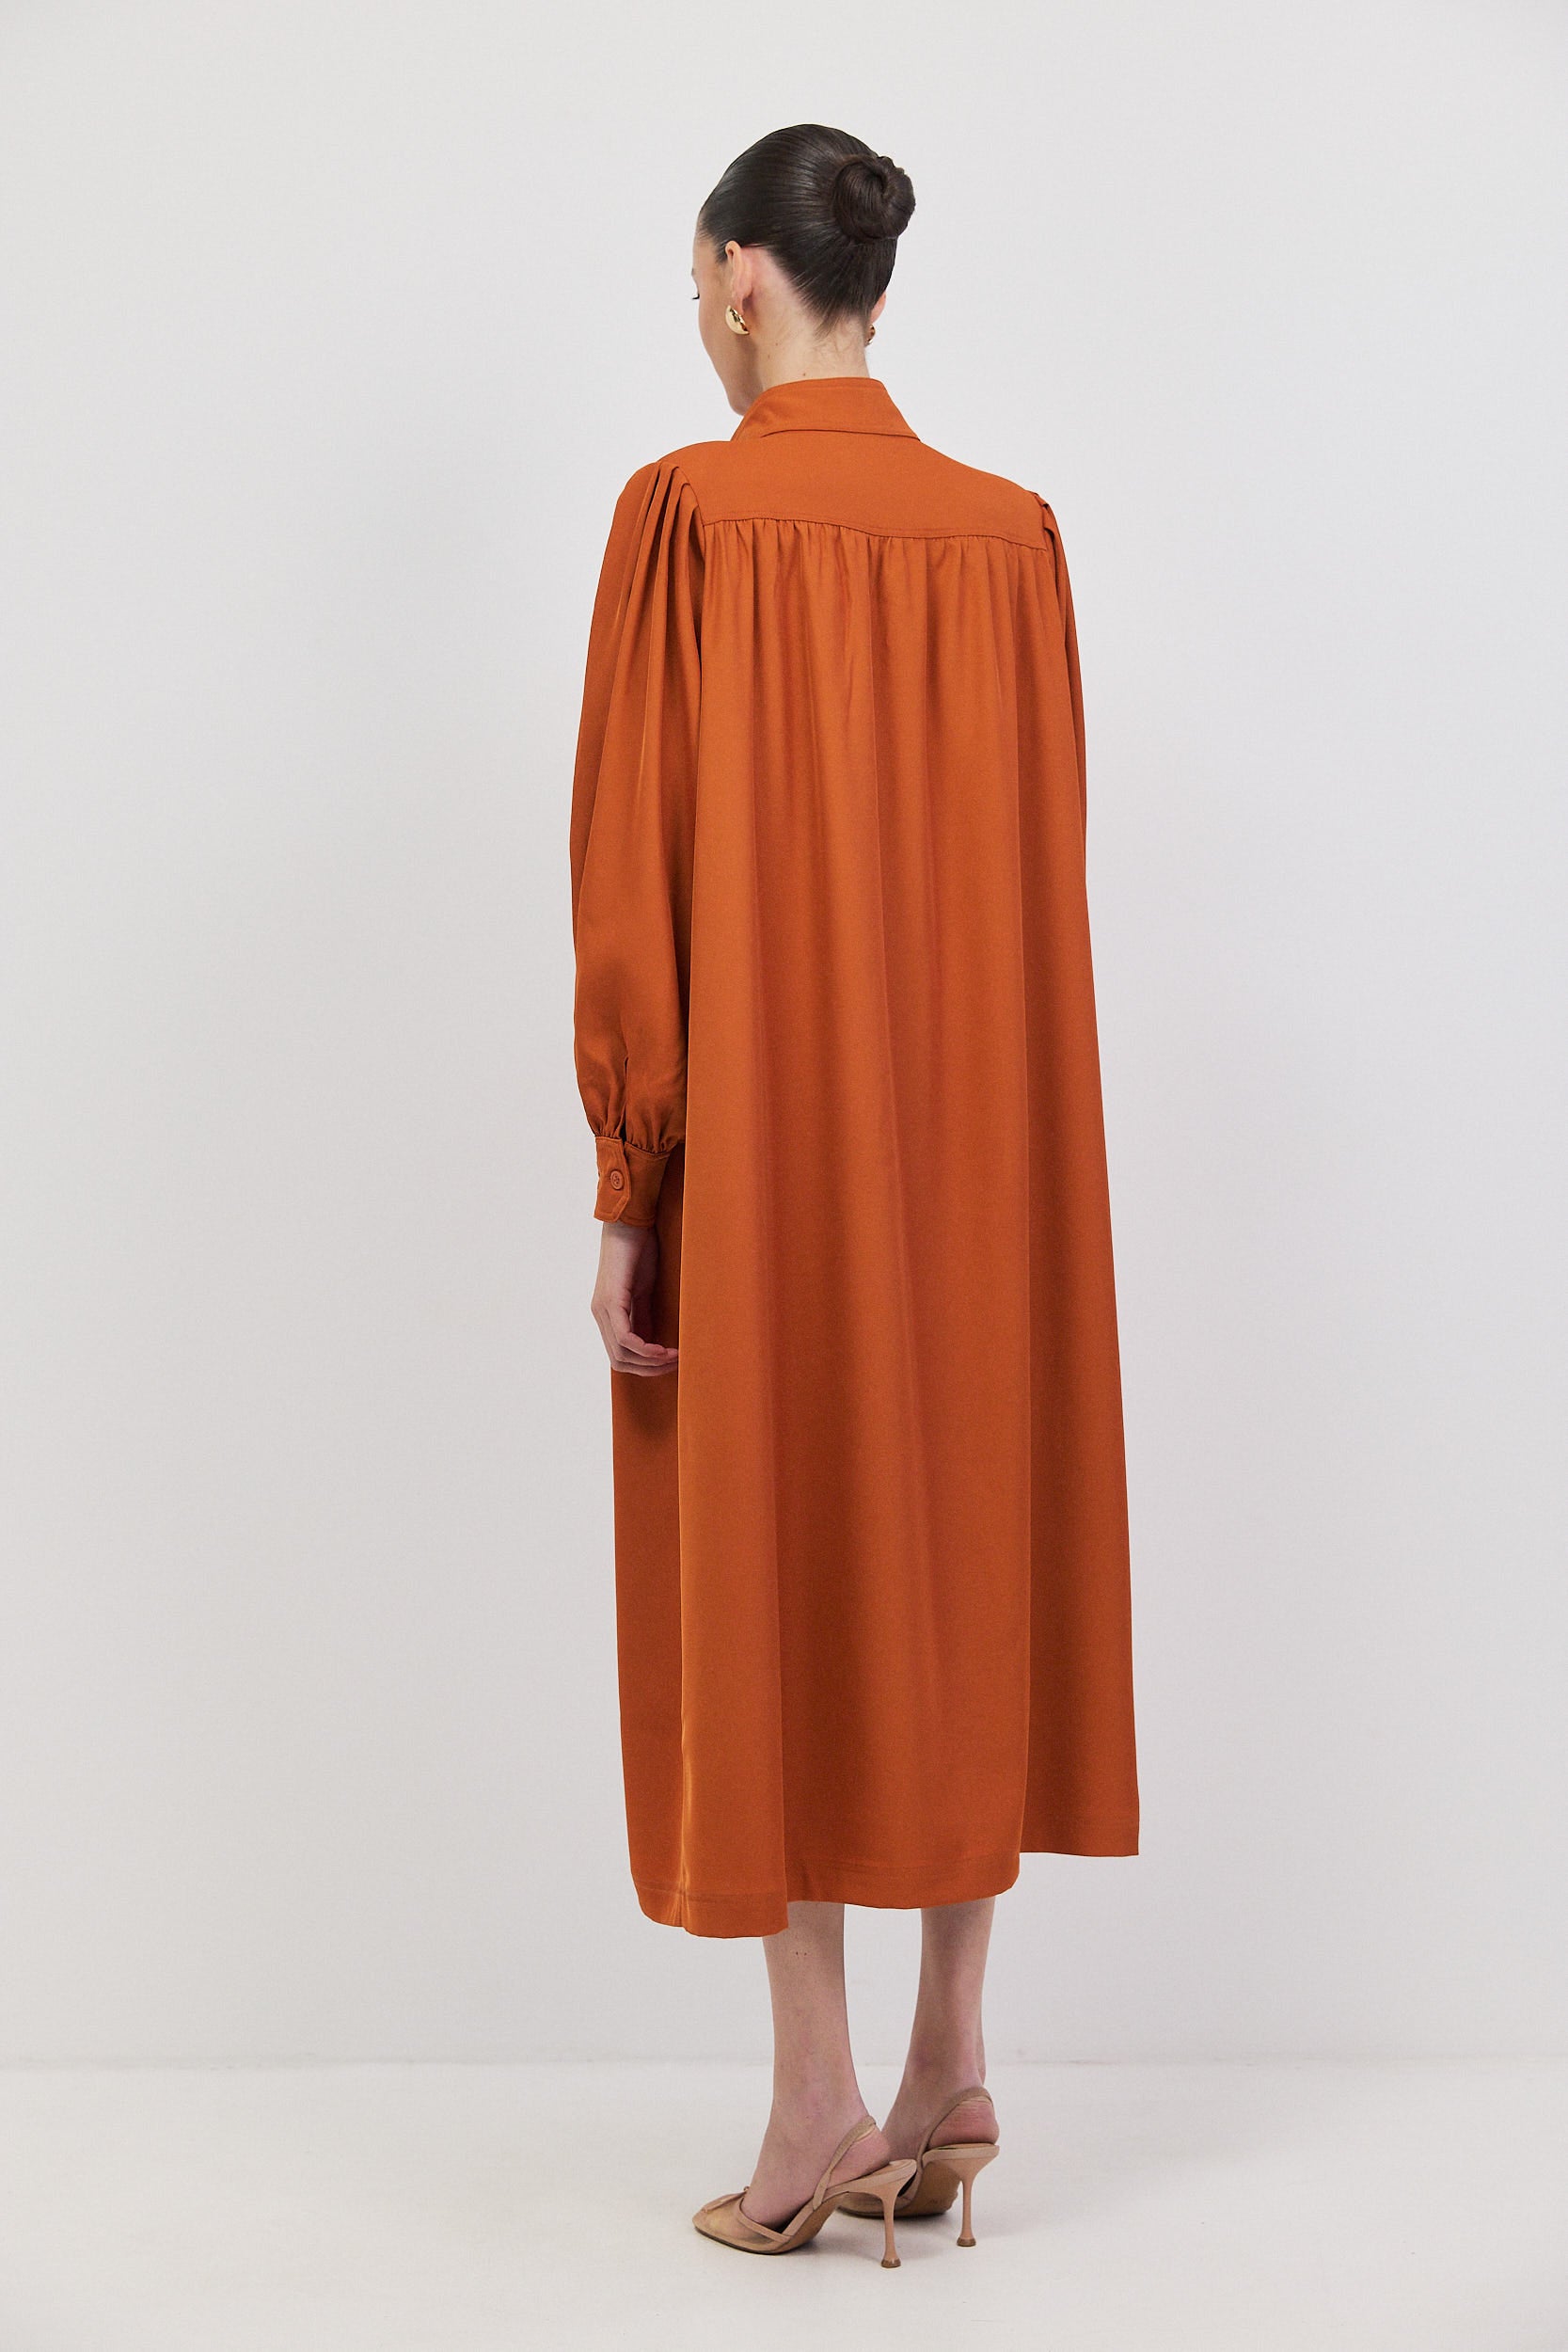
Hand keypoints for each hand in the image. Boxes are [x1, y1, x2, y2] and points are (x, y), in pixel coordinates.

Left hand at [591, 1220, 678, 1375]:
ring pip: (621, 1355)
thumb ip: (642, 1317)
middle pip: (619, 1362)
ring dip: (650, 1362)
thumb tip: (650, 1344)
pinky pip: (625, 1338)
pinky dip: (645, 1349)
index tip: (673, 1362)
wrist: (630, 1223)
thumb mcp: (643, 1291)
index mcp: (606, 1314)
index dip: (646, 1366)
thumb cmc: (638, 1251)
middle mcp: (599, 1315)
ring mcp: (602, 1309)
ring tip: (675, 1357)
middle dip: (649, 1369)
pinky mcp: (611, 1301)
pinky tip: (663, 1348)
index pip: (620, 1356)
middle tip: (676, 1364)